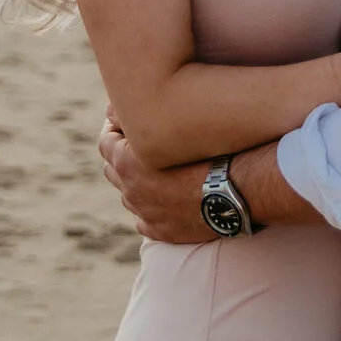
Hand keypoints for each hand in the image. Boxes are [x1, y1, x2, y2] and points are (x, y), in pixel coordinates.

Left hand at [97, 118, 212, 244]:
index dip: (114, 130)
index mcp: (128, 162)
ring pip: (127, 195)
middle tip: (138, 145)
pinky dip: (147, 209)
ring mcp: (144, 212)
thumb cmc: (211, 150)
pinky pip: (142, 219)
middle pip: (111, 169)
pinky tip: (161, 201)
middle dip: (120, 155)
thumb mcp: (174, 128)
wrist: (236, 190)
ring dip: (134, 183)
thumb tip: (118, 109)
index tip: (125, 123)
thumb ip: (143, 120)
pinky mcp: (160, 230)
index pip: (105, 141)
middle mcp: (131, 189)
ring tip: (154, 172)